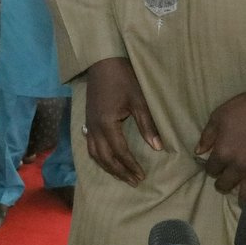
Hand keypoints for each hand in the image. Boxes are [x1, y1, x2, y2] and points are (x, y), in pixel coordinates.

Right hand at [83, 56, 160, 184]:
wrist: (103, 63)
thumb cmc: (124, 79)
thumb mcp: (139, 101)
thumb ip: (147, 125)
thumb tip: (158, 147)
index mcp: (107, 124)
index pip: (120, 152)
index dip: (130, 165)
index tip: (142, 176)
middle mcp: (94, 128)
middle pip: (105, 158)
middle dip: (119, 171)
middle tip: (134, 181)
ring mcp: (89, 124)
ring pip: (94, 154)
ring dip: (108, 167)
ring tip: (121, 175)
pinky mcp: (88, 120)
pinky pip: (90, 146)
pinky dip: (98, 157)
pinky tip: (106, 160)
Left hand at [196, 89, 245, 201]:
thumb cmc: (243, 109)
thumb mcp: (218, 116)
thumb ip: (207, 136)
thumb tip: (199, 152)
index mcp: (223, 153)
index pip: (211, 170)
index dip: (211, 167)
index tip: (215, 164)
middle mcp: (238, 166)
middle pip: (225, 185)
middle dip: (222, 182)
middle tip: (225, 178)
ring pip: (245, 196)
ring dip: (240, 196)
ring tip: (239, 194)